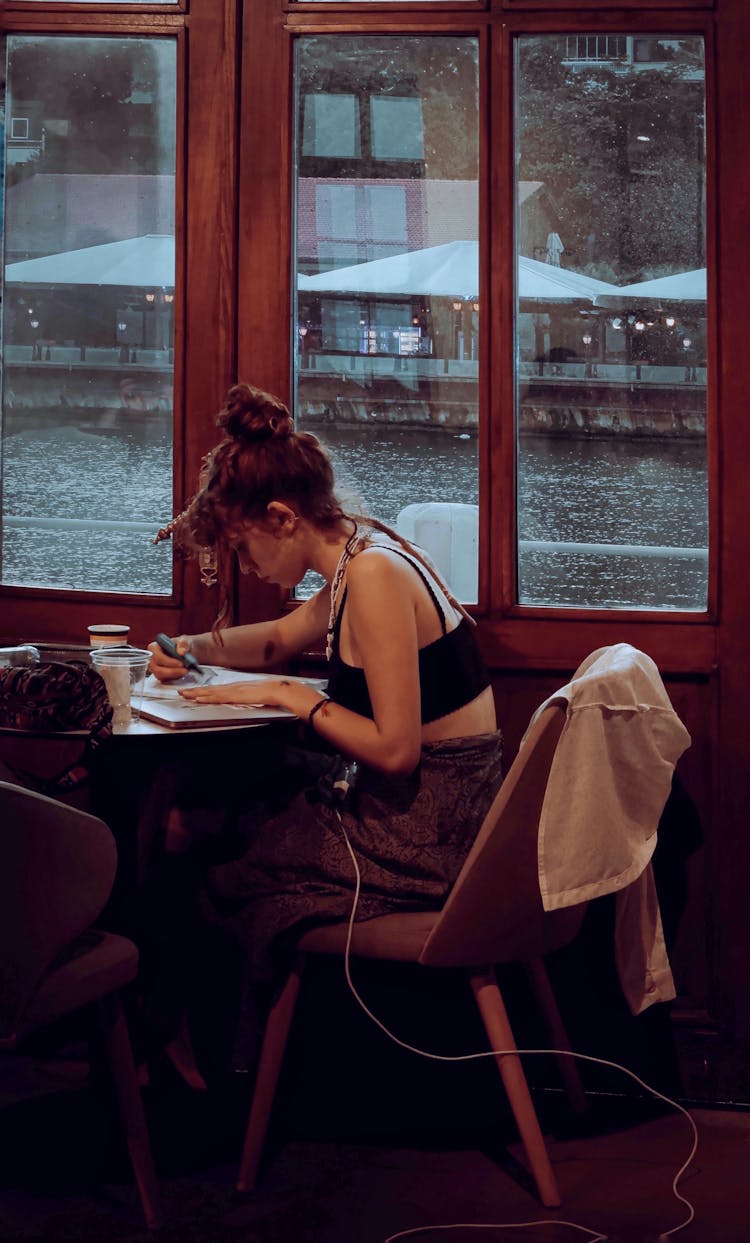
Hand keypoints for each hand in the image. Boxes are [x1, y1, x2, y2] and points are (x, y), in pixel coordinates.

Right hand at [147, 635, 193, 681]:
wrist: (188, 652)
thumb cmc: (183, 645)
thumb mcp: (185, 640)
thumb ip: (183, 644)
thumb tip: (181, 652)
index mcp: (154, 647)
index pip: (156, 656)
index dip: (168, 661)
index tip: (181, 663)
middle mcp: (152, 659)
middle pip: (157, 669)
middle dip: (172, 671)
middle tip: (185, 670)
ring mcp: (155, 668)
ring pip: (161, 676)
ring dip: (174, 675)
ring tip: (186, 671)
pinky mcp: (161, 675)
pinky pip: (165, 680)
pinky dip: (174, 678)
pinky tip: (182, 673)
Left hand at [179, 677, 293, 707]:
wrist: (278, 689)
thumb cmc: (270, 694)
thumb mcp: (256, 696)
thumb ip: (248, 698)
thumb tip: (246, 701)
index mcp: (236, 688)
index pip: (216, 689)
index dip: (203, 690)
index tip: (192, 692)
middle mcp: (232, 687)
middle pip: (209, 690)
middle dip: (194, 691)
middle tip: (180, 692)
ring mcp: (233, 691)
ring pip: (210, 693)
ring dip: (196, 694)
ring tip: (184, 695)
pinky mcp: (236, 696)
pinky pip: (218, 698)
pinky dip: (207, 698)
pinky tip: (199, 699)